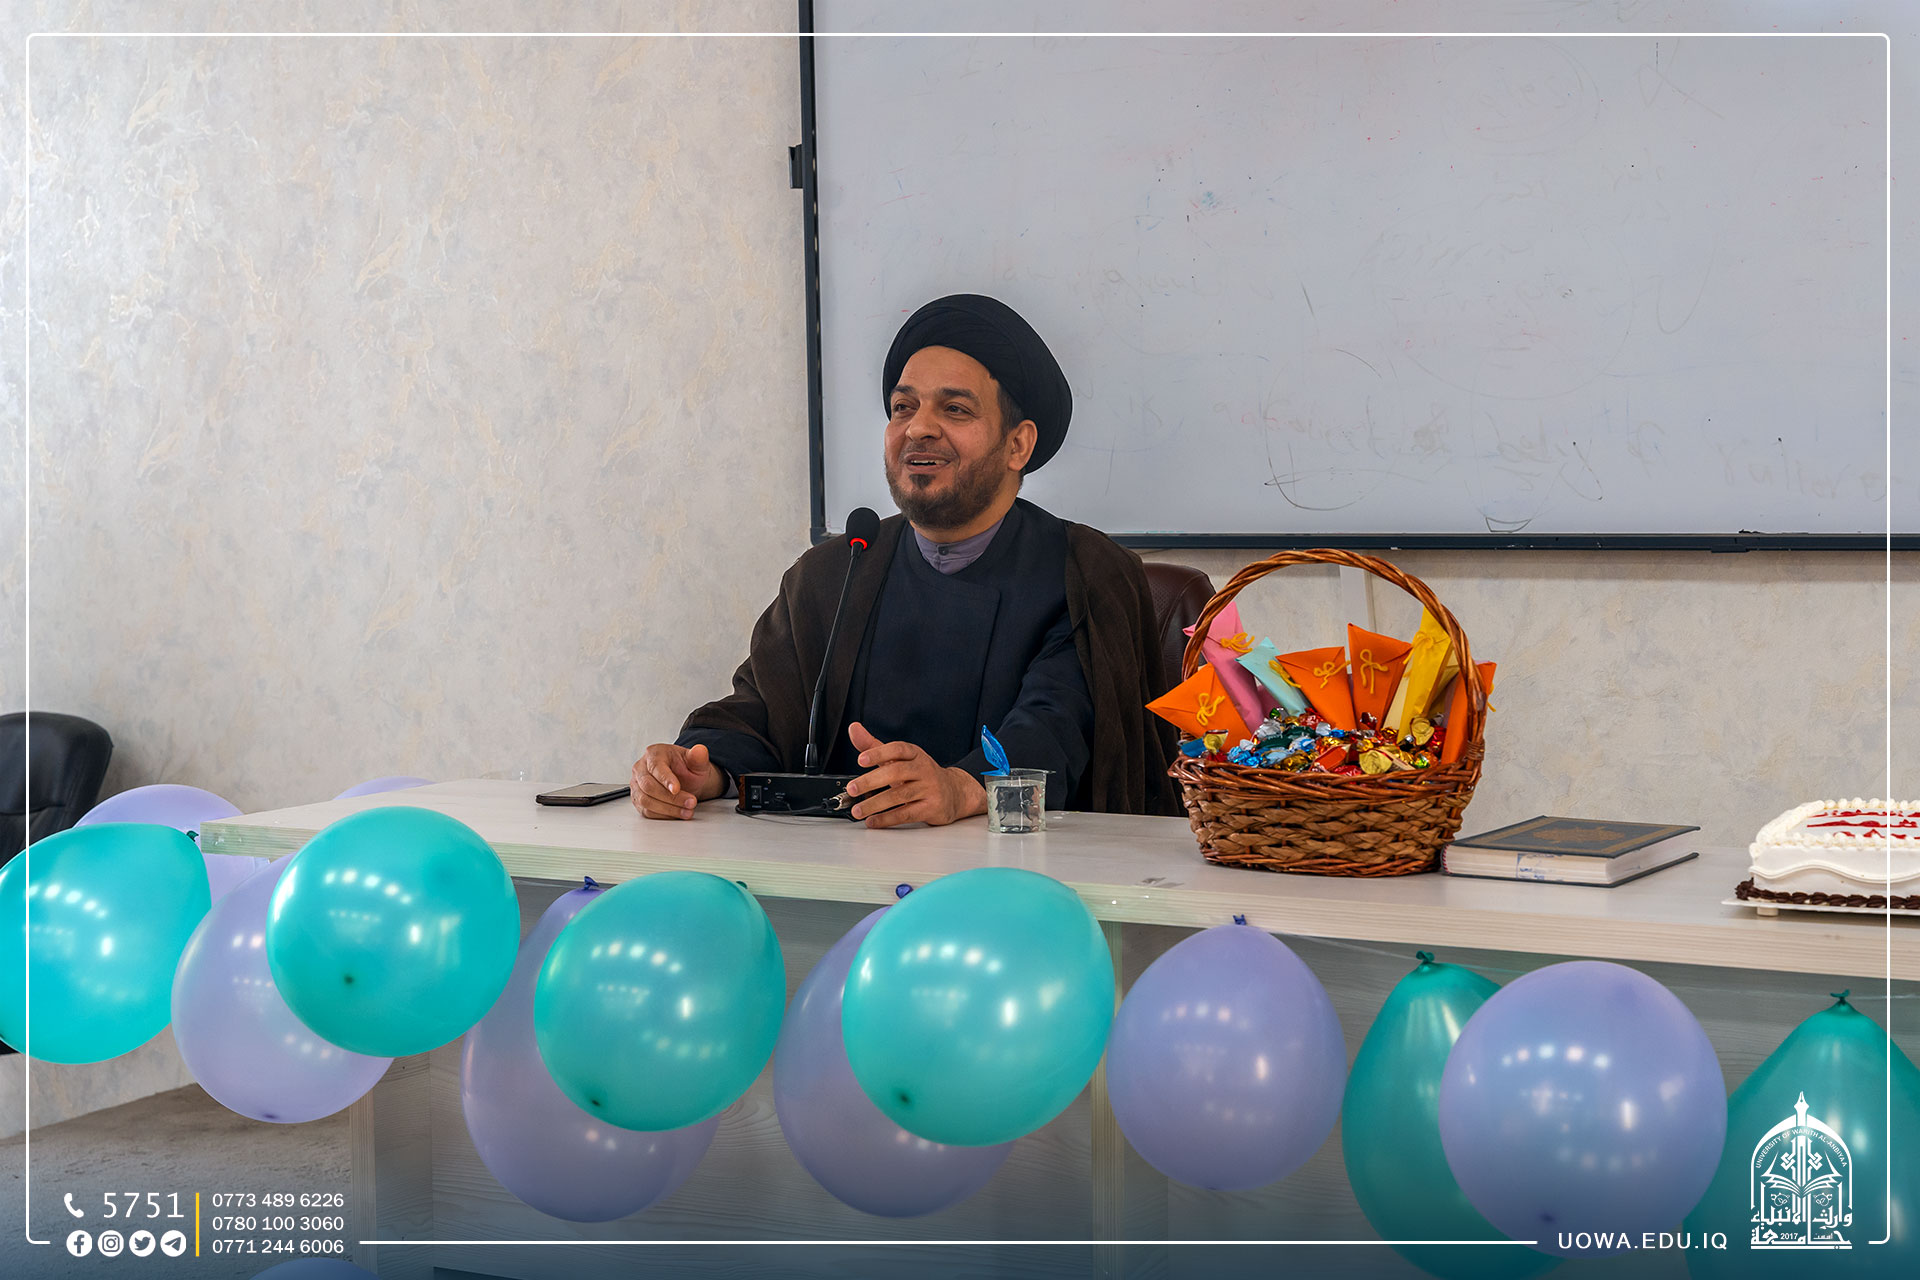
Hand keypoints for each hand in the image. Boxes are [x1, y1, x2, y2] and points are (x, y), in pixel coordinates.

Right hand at [632, 743, 723, 819]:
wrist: (686, 779)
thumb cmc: (688, 769)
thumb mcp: (697, 762)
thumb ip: (698, 757)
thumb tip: (700, 750)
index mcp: (654, 754)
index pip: (655, 767)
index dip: (666, 779)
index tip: (677, 789)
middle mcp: (641, 768)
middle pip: (648, 786)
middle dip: (671, 798)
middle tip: (690, 802)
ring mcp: (637, 784)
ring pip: (645, 800)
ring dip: (668, 809)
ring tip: (687, 811)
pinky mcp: (637, 799)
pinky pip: (646, 810)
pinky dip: (663, 815)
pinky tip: (677, 814)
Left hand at [843, 722, 985, 829]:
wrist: (954, 792)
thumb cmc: (921, 774)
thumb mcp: (899, 759)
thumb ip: (874, 746)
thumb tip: (854, 729)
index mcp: (914, 754)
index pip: (897, 749)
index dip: (879, 753)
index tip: (861, 759)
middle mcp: (923, 769)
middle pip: (896, 772)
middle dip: (871, 781)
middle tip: (852, 789)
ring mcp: (929, 789)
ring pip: (900, 796)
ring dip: (875, 804)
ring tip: (857, 810)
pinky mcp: (932, 808)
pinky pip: (907, 814)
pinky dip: (887, 819)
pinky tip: (872, 821)